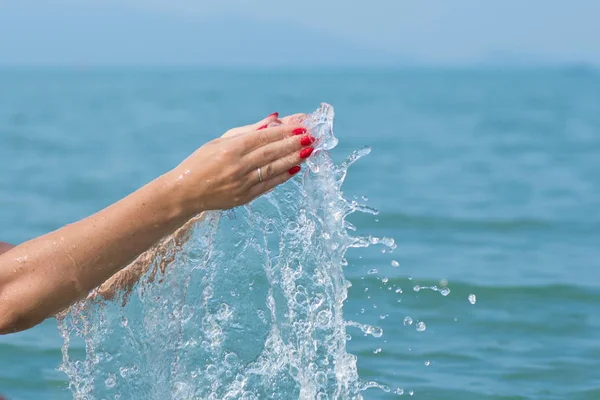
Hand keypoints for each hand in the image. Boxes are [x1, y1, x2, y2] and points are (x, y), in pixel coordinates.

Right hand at [170, 113, 314, 214]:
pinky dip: (283, 176)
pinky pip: (268, 185)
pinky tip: (295, 168)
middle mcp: (237, 166)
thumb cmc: (201, 162)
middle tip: (312, 136)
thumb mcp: (220, 141)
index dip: (285, 131)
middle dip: (294, 143)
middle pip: (272, 152)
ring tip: (309, 151)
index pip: (264, 137)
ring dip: (293, 159)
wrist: (185, 192)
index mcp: (230, 149)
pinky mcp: (244, 197)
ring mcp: (241, 183)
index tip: (302, 125)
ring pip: (273, 169)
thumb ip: (249, 130)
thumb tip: (274, 119)